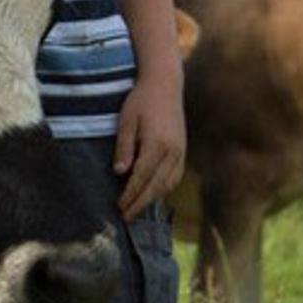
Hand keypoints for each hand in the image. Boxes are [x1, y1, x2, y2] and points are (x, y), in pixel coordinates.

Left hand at [111, 81, 185, 218]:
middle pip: (156, 186)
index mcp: (157, 144)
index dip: (130, 195)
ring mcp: (180, 152)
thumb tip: (119, 173)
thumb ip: (124, 147)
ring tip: (137, 209)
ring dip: (153, 199)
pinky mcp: (183, 150)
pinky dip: (164, 189)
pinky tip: (153, 194)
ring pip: (168, 184)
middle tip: (126, 217)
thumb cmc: (141, 101)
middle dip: (140, 204)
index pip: (141, 177)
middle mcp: (172, 151)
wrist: (165, 85)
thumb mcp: (126, 121)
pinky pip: (175, 177)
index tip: (119, 208)